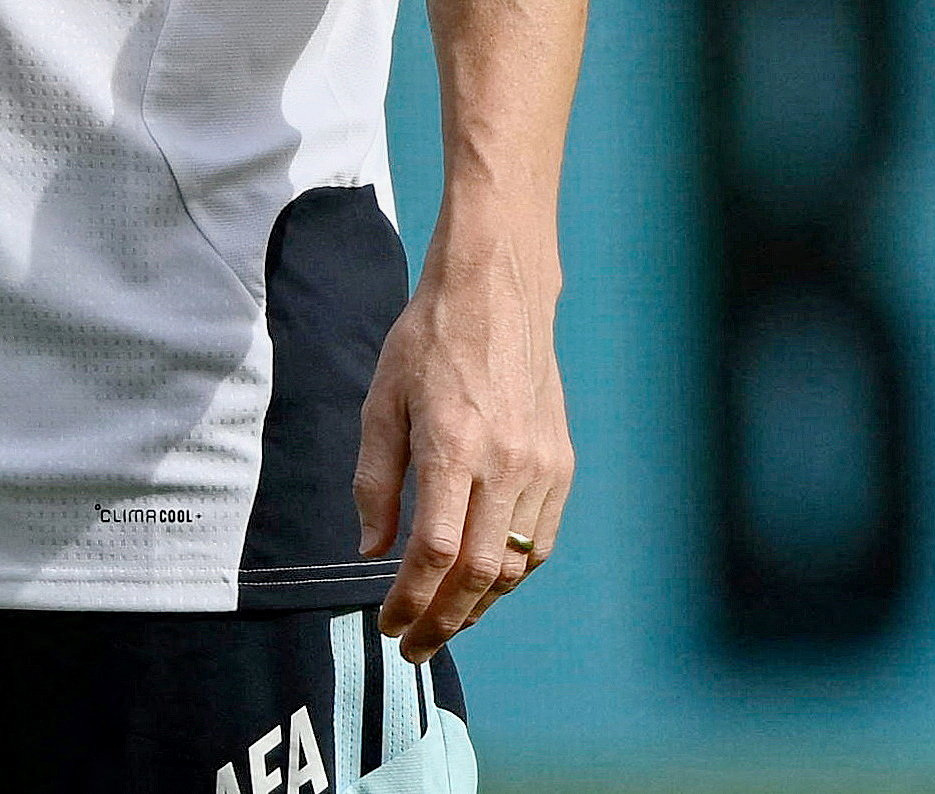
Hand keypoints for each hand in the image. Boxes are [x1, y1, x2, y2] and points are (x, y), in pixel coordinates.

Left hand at [357, 233, 571, 659]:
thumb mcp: (382, 403)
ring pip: (515, 564)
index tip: (387, 625)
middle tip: (414, 645)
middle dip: (443, 621)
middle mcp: (504, 461)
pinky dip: (514, 571)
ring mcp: (540, 462)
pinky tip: (487, 578)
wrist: (497, 288)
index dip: (409, 601)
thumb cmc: (430, 340)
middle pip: (480, 573)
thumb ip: (375, 482)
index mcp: (452, 446)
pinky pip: (541, 538)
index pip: (435, 552)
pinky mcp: (561, 459)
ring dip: (479, 603)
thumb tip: (373, 550)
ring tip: (447, 619)